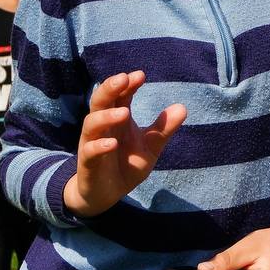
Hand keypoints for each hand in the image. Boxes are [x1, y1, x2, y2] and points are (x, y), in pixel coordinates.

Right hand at [63, 71, 185, 216]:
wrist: (107, 194)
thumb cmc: (126, 165)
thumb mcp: (150, 148)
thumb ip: (163, 130)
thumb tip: (182, 107)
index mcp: (117, 119)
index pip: (120, 96)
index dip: (128, 85)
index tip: (141, 75)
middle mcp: (102, 127)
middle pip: (100, 101)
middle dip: (110, 88)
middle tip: (123, 78)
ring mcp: (92, 143)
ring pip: (91, 123)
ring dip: (106, 116)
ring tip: (124, 113)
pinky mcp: (87, 163)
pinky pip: (89, 151)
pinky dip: (99, 146)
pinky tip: (112, 143)